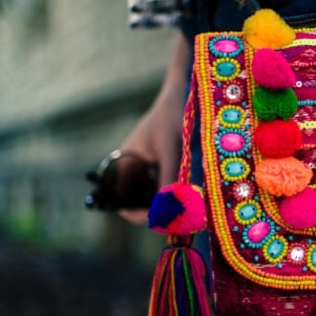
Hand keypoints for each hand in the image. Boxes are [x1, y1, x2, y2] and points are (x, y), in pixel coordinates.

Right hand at [118, 33, 190, 223]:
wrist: (184, 93)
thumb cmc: (173, 116)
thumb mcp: (171, 149)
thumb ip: (168, 178)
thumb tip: (168, 210)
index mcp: (124, 164)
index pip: (122, 202)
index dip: (141, 216)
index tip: (164, 222)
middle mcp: (132, 168)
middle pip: (140, 203)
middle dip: (159, 212)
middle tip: (184, 216)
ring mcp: (147, 167)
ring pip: (156, 196)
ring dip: (171, 202)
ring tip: (191, 204)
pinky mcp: (163, 164)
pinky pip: (166, 186)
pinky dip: (177, 191)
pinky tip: (193, 191)